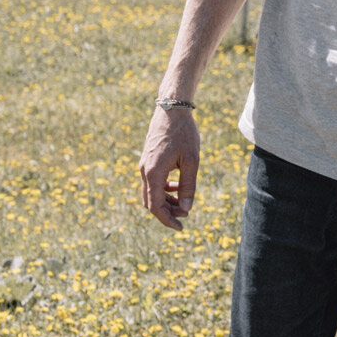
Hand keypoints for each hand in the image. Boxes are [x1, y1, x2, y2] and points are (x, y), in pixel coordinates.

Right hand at [139, 108, 200, 230]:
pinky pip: (152, 181)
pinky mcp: (148, 159)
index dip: (167, 220)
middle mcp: (144, 171)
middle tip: (186, 215)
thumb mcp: (191, 161)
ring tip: (184, 201)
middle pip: (151, 202)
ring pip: (151, 192)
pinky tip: (178, 185)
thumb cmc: (184, 133)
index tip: (181, 227)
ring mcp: (144, 165)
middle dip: (167, 212)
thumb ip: (189, 186)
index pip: (155, 206)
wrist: (172, 109)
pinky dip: (164, 188)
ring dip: (166, 200)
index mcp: (153, 173)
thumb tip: (187, 209)